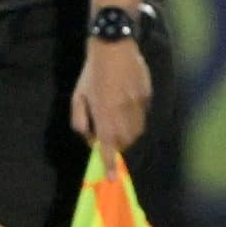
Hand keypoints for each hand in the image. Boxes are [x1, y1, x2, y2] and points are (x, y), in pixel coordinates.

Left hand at [71, 38, 151, 155]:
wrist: (113, 47)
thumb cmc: (91, 74)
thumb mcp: (77, 98)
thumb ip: (81, 122)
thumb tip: (91, 140)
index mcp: (104, 114)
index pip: (108, 146)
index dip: (110, 164)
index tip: (113, 179)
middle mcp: (124, 114)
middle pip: (125, 142)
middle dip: (117, 145)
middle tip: (106, 134)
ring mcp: (138, 105)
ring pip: (137, 131)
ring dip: (127, 134)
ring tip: (116, 118)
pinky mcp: (148, 96)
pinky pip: (143, 116)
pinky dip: (135, 118)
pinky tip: (126, 103)